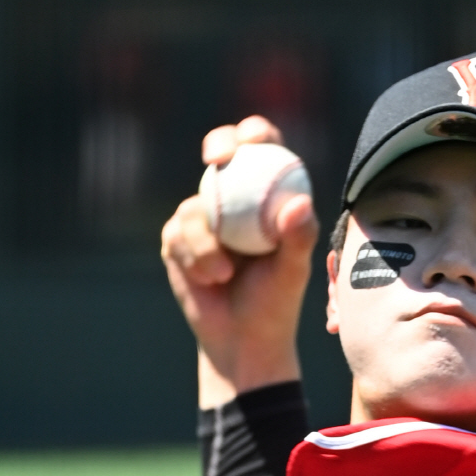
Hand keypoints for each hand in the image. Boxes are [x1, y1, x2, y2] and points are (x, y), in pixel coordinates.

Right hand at [160, 115, 319, 406]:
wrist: (242, 341)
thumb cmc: (275, 305)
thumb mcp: (292, 273)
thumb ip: (298, 238)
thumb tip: (299, 205)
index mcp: (266, 199)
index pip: (263, 152)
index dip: (255, 134)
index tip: (252, 139)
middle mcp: (234, 201)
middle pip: (221, 154)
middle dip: (218, 145)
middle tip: (218, 158)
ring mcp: (203, 218)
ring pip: (194, 205)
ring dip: (205, 240)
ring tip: (223, 274)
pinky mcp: (177, 239)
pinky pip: (176, 234)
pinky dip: (192, 257)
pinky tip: (208, 279)